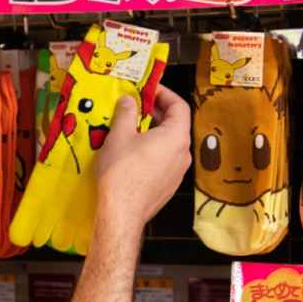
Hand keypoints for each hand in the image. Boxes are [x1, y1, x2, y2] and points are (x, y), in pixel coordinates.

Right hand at [94, 86, 190, 229]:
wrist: (121, 212)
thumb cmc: (122, 175)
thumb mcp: (119, 134)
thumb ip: (126, 112)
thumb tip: (129, 100)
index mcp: (176, 137)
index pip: (179, 105)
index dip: (164, 93)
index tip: (149, 89)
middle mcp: (182, 153)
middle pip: (175, 124)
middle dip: (155, 112)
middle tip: (135, 106)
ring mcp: (177, 171)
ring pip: (169, 143)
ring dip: (153, 131)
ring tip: (130, 128)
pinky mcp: (168, 185)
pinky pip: (164, 160)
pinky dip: (152, 149)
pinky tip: (132, 151)